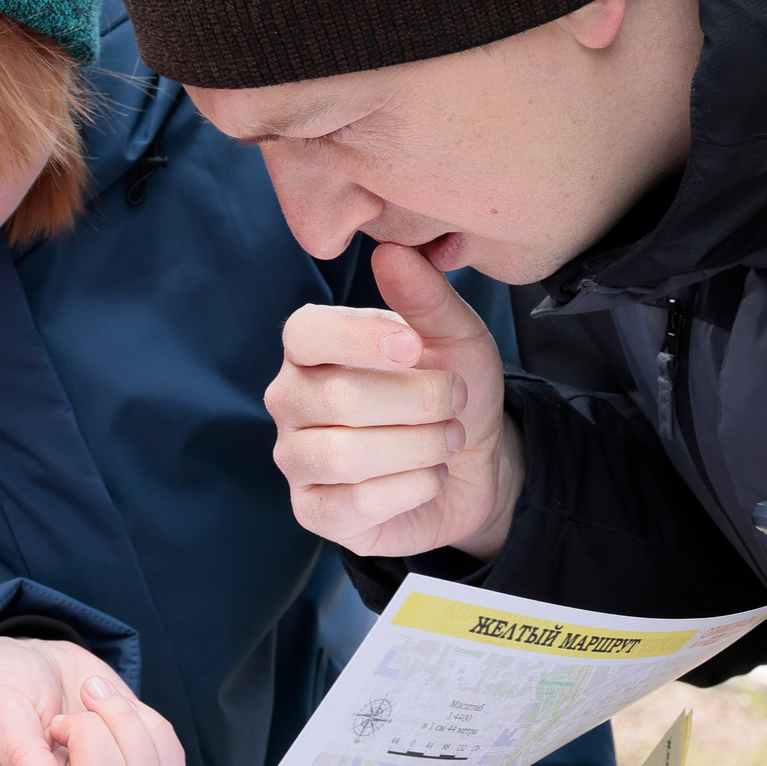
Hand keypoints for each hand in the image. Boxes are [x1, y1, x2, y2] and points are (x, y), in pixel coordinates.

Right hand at [0, 638, 185, 765]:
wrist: (31, 656)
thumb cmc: (2, 687)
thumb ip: (19, 757)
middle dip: (97, 744)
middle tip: (62, 718)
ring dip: (121, 722)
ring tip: (87, 696)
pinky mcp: (140, 750)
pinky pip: (170, 755)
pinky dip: (148, 722)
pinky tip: (113, 701)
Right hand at [266, 241, 523, 559]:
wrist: (475, 465)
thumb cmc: (454, 390)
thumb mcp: (458, 338)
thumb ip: (426, 297)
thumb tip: (391, 254)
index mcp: (313, 348)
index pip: (305, 333)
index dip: (360, 339)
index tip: (415, 348)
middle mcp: (291, 399)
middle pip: (338, 398)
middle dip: (418, 401)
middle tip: (454, 401)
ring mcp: (296, 458)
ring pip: (344, 456)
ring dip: (419, 446)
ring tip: (448, 438)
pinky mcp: (314, 511)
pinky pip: (354, 503)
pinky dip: (411, 487)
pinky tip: (428, 476)